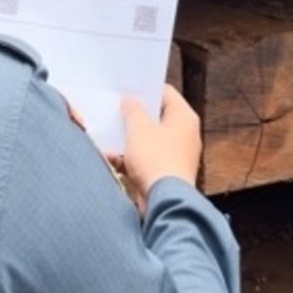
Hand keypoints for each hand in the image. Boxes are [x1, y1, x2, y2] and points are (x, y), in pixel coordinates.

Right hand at [116, 85, 201, 211]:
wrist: (165, 202)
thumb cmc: (157, 160)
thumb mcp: (139, 129)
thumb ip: (132, 111)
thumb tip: (130, 101)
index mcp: (183, 117)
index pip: (166, 93)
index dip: (146, 90)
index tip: (128, 90)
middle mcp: (184, 134)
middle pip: (156, 117)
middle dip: (134, 116)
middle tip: (117, 111)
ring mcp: (176, 154)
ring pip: (149, 139)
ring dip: (129, 139)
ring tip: (109, 136)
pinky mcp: (166, 172)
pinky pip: (146, 159)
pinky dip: (130, 158)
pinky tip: (112, 158)